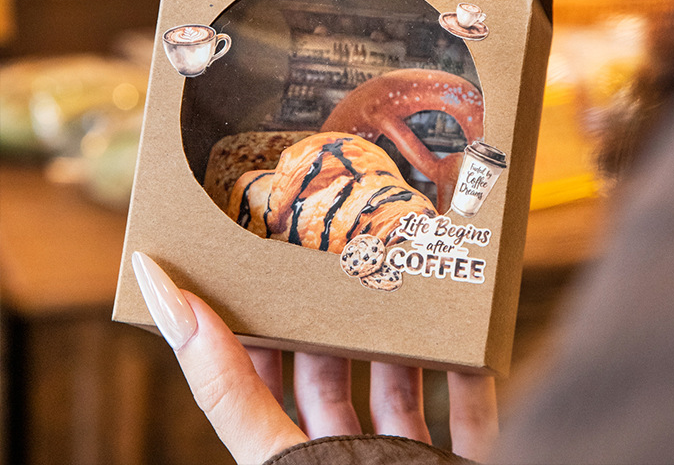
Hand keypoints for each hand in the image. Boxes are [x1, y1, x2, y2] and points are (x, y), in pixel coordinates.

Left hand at [132, 252, 496, 462]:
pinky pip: (470, 412)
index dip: (251, 328)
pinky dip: (470, 372)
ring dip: (403, 335)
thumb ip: (229, 391)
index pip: (260, 383)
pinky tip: (464, 331)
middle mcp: (348, 462)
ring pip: (401, 386)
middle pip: (335, 376)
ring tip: (397, 282)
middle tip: (332, 261)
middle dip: (333, 317)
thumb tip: (171, 306)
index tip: (253, 270)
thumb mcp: (281, 460)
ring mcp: (404, 463)